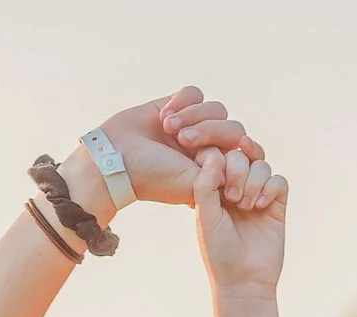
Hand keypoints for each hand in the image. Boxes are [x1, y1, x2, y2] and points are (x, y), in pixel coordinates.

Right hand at [91, 87, 260, 207]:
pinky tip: (163, 116)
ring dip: (192, 115)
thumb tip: (240, 152)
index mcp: (214, 170)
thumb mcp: (194, 183)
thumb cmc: (153, 177)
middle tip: (182, 140)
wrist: (114, 159)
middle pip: (232, 127)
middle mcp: (207, 148)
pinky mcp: (176, 106)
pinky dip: (181, 101)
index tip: (215, 155)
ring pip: (215, 108)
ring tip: (168, 128)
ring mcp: (193, 126)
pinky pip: (195, 93)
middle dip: (208, 131)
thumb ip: (221, 171)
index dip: (234, 150)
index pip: (242, 152)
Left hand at [192, 145, 287, 291]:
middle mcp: (235, 185)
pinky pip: (278, 180)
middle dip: (237, 170)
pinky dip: (270, 189)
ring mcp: (257, 193)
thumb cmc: (219, 252)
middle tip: (232, 198)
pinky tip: (260, 207)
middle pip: (241, 153)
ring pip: (261, 164)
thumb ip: (205, 184)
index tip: (213, 165)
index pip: (217, 151)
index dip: (217, 150)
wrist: (244, 281)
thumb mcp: (205, 217)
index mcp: (213, 185)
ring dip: (253, 182)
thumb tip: (215, 152)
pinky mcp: (276, 204)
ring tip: (246, 207)